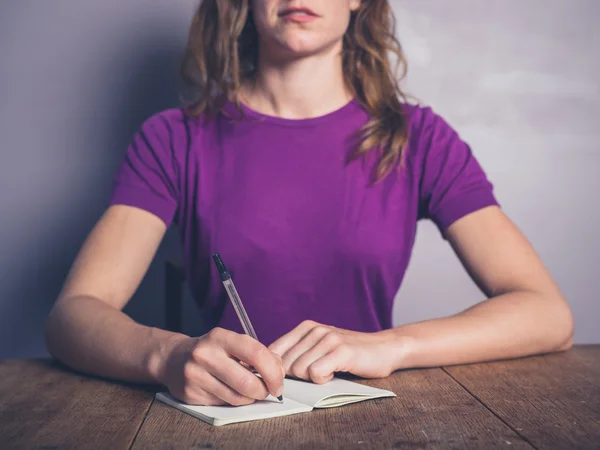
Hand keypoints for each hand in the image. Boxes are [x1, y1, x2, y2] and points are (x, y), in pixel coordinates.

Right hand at [158, 328, 284, 405]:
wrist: (173, 358)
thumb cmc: (211, 350)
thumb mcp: (231, 343)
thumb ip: (256, 353)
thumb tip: (279, 370)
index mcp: (220, 337)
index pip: (256, 353)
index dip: (273, 371)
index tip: (279, 382)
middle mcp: (205, 354)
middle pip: (247, 382)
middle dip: (264, 391)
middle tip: (269, 391)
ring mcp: (195, 375)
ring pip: (236, 397)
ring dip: (251, 398)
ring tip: (252, 392)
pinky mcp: (190, 394)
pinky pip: (223, 403)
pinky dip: (235, 401)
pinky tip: (232, 392)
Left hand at [268, 320, 395, 383]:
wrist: (384, 349)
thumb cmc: (349, 354)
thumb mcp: (319, 348)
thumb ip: (296, 354)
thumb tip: (267, 370)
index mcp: (305, 327)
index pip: (273, 351)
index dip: (275, 370)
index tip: (286, 379)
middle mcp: (315, 329)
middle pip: (285, 365)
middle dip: (297, 377)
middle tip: (316, 374)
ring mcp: (328, 338)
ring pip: (299, 370)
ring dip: (313, 378)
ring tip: (330, 370)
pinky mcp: (341, 350)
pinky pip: (316, 373)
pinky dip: (324, 380)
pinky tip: (335, 372)